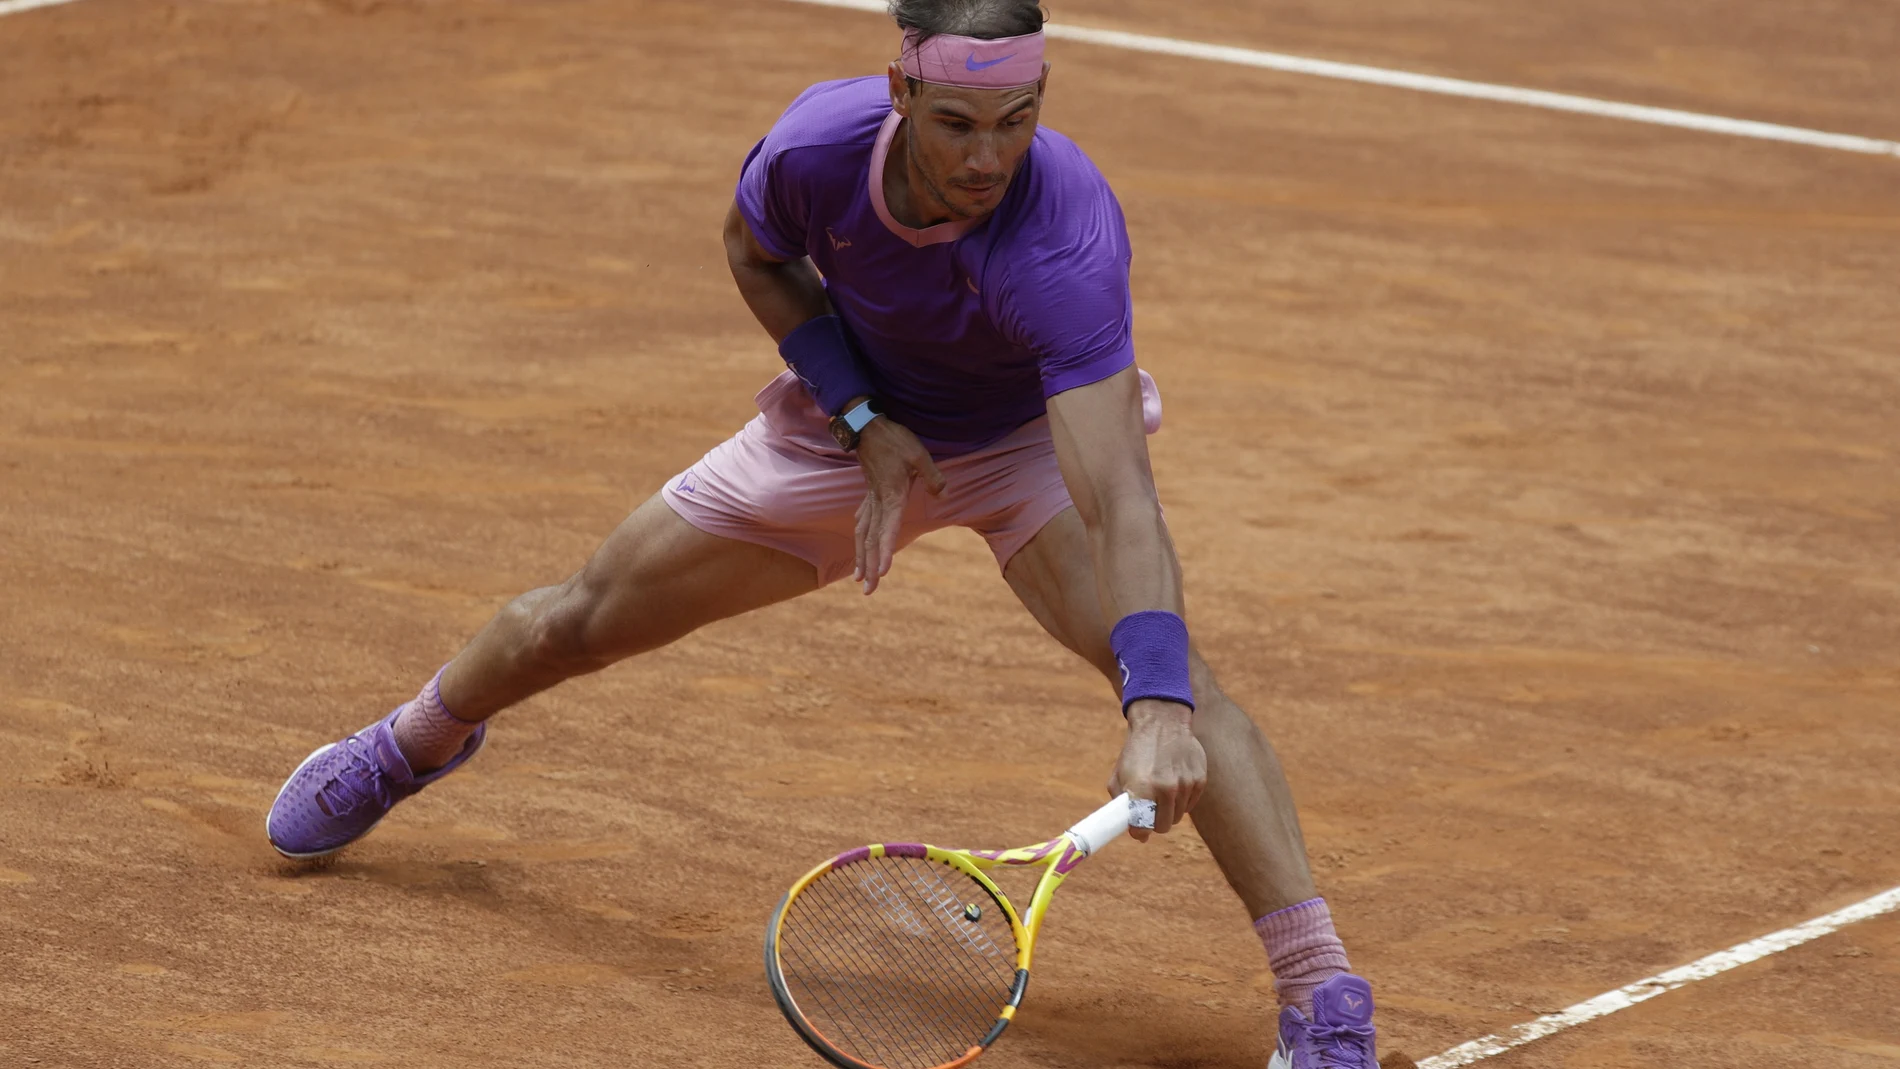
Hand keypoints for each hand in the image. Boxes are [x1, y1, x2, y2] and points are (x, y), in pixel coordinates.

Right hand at [852, 416, 945, 594]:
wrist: (867, 427)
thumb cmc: (894, 440)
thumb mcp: (919, 454)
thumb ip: (932, 476)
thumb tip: (942, 494)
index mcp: (891, 496)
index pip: (888, 530)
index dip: (885, 552)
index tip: (882, 571)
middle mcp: (878, 503)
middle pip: (871, 541)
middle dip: (870, 567)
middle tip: (868, 591)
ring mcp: (870, 500)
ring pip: (862, 535)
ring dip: (861, 558)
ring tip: (859, 579)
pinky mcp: (868, 495)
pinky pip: (861, 522)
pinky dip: (860, 538)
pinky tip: (858, 546)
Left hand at [1108, 700, 1205, 841]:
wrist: (1162, 722)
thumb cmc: (1137, 751)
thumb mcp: (1119, 775)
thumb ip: (1121, 804)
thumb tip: (1132, 830)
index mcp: (1142, 788)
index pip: (1142, 828)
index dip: (1139, 831)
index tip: (1138, 829)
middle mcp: (1166, 789)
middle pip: (1163, 826)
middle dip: (1155, 822)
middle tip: (1150, 811)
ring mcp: (1185, 785)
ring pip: (1177, 816)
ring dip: (1169, 810)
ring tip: (1162, 791)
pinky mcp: (1199, 780)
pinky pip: (1190, 804)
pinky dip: (1182, 800)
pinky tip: (1175, 782)